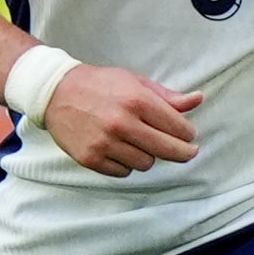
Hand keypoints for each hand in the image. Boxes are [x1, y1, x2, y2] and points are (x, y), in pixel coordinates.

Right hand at [44, 64, 202, 177]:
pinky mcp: (91, 159)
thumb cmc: (100, 85)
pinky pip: (123, 172)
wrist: (55, 92)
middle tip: (188, 152)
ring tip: (139, 143)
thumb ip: (167, 96)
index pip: (178, 127)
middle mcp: (122, 123)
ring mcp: (105, 143)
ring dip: (148, 156)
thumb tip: (198, 99)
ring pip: (146, 164)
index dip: (188, 133)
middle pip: (167, 150)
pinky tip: (121, 149)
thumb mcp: (134, 82)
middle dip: (183, 152)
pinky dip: (126, 164)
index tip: (189, 135)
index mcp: (136, 100)